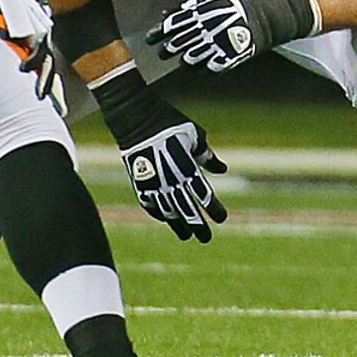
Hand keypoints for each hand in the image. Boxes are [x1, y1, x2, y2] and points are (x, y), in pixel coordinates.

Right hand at [103, 95, 228, 240]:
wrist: (134, 117)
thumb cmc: (169, 123)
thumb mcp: (194, 135)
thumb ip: (207, 155)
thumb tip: (222, 170)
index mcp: (185, 166)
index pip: (203, 193)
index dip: (213, 208)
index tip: (222, 219)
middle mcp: (169, 178)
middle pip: (186, 209)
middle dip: (197, 225)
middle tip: (206, 238)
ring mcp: (152, 182)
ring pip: (167, 211)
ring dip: (178, 225)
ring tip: (186, 236)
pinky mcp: (138, 181)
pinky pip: (149, 204)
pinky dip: (158, 213)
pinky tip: (166, 220)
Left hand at [151, 0, 314, 72]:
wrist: (270, 15)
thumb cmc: (240, 4)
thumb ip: (191, 6)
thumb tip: (168, 14)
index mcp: (204, 11)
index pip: (174, 23)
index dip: (159, 32)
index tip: (150, 39)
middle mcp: (209, 27)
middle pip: (180, 42)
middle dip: (168, 49)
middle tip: (163, 53)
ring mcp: (220, 43)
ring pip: (192, 58)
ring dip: (184, 61)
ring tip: (183, 60)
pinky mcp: (231, 56)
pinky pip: (210, 68)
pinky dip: (203, 69)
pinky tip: (199, 68)